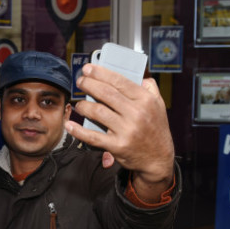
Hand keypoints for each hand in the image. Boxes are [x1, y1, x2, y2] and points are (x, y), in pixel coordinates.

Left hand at [65, 63, 174, 200]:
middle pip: (105, 93)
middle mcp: (136, 114)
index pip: (119, 81)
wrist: (158, 159)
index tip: (88, 69)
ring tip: (79, 104)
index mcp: (145, 100)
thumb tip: (139, 75)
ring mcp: (126, 130)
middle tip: (80, 81)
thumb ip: (150, 88)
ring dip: (83, 106)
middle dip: (88, 84)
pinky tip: (70, 125)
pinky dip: (78, 130)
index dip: (100, 73)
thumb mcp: (159, 106)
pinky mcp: (117, 146)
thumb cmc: (156, 130)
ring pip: (97, 112)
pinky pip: (93, 136)